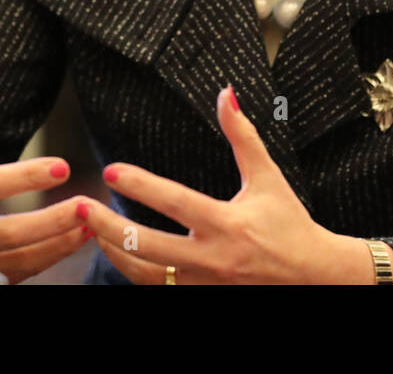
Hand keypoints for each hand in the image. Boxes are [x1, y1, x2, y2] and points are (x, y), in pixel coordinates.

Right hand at [0, 82, 96, 283]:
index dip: (26, 177)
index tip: (64, 165)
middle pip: (9, 233)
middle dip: (51, 221)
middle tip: (86, 204)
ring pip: (19, 261)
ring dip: (59, 244)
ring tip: (93, 225)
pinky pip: (20, 275)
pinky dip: (51, 259)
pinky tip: (78, 241)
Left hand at [80, 85, 359, 283]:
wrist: (313, 278)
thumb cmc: (289, 224)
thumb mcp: (268, 177)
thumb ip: (243, 137)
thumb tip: (226, 94)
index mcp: (228, 224)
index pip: (176, 202)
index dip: (141, 186)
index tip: (111, 171)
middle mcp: (212, 258)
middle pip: (147, 247)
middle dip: (107, 227)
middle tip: (79, 207)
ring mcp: (205, 284)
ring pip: (145, 275)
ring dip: (114, 253)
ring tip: (91, 231)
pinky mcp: (203, 297)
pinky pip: (158, 289)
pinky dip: (135, 272)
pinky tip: (120, 255)